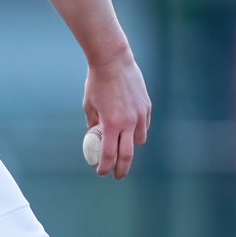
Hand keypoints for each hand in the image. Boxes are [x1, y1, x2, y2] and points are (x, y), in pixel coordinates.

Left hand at [82, 51, 150, 179]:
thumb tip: (94, 136)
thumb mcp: (89, 105)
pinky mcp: (146, 107)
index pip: (109, 154)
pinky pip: (144, 126)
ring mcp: (140, 115)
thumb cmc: (97, 83)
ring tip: (122, 147)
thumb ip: (93, 123)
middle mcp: (128, 122)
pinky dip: (137, 131)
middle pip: (127, 155)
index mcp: (111, 123)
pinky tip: (130, 129)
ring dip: (130, 147)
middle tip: (117, 175)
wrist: (114, 61)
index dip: (105, 167)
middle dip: (122, 169)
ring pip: (139, 140)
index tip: (101, 172)